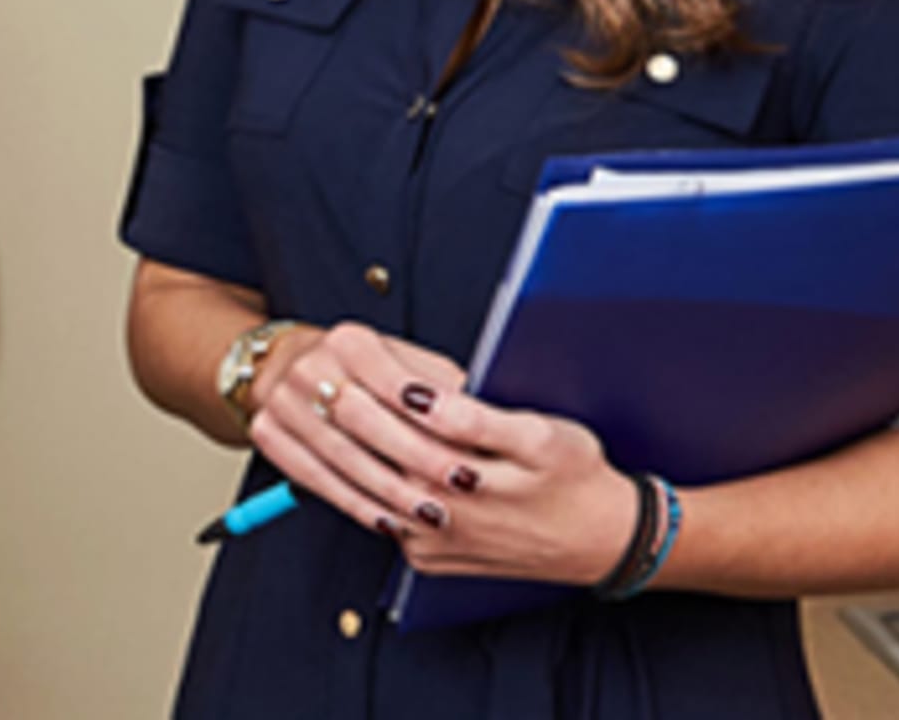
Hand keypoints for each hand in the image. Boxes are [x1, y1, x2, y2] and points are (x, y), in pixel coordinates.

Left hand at [246, 323, 642, 586]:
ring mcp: (443, 535)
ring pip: (374, 485)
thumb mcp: (546, 432)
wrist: (597, 542)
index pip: (429, 411)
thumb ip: (479, 414)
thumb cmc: (573, 474)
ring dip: (331, 445)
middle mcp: (465, 505)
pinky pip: (376, 518)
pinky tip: (317, 455)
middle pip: (395, 448)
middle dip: (352, 403)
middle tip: (317, 362)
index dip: (386, 376)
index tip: (353, 339)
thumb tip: (420, 393)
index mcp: (498, 459)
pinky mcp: (431, 558)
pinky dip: (343, 485)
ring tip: (301, 402)